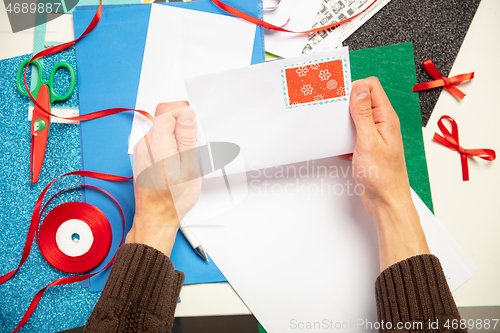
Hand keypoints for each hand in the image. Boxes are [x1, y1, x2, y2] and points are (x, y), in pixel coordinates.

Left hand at [126, 101, 201, 255]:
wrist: (156, 217)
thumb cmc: (173, 198)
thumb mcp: (189, 168)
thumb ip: (187, 138)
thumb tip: (187, 114)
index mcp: (157, 145)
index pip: (167, 111)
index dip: (184, 111)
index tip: (197, 121)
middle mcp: (145, 144)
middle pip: (162, 116)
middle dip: (181, 120)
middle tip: (195, 137)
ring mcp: (141, 149)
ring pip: (160, 127)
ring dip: (176, 132)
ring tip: (188, 151)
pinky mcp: (142, 155)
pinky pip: (157, 138)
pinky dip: (170, 141)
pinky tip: (178, 156)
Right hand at [342, 77, 429, 270]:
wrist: (386, 202)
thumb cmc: (382, 176)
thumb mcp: (369, 141)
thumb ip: (363, 113)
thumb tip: (359, 88)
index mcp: (386, 118)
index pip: (371, 87)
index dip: (353, 86)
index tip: (337, 93)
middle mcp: (381, 124)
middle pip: (362, 100)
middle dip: (345, 102)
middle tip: (330, 108)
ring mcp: (374, 135)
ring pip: (355, 118)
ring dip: (343, 121)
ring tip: (333, 127)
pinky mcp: (366, 147)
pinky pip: (352, 134)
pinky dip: (343, 138)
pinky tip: (339, 147)